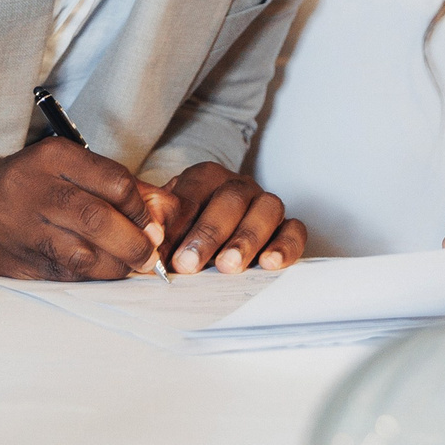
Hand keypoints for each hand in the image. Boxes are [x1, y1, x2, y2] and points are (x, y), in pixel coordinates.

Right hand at [0, 136, 165, 279]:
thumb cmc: (30, 185)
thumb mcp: (66, 168)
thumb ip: (115, 187)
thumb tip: (164, 213)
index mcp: (54, 158)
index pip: (115, 183)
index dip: (142, 210)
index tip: (151, 224)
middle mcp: (36, 190)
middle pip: (100, 220)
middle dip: (134, 244)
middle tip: (149, 256)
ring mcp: (22, 227)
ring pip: (84, 255)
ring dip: (116, 266)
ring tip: (127, 266)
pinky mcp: (16, 261)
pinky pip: (65, 275)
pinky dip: (91, 277)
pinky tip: (99, 271)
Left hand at [146, 163, 306, 272]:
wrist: (205, 247)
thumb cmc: (182, 235)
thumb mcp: (162, 226)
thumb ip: (155, 225)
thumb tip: (149, 234)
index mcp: (206, 178)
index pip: (196, 189)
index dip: (180, 220)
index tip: (165, 250)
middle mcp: (239, 186)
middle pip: (232, 198)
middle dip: (209, 233)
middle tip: (188, 264)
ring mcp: (265, 204)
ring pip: (268, 208)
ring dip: (246, 238)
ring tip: (228, 266)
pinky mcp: (287, 227)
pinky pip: (295, 229)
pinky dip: (285, 245)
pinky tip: (270, 264)